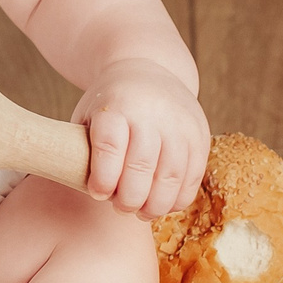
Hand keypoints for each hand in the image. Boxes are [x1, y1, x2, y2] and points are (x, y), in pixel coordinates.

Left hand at [75, 59, 208, 219]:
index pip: (109, 145)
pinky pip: (192, 177)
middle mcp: (151, 113)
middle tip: (120, 207)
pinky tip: (162, 204)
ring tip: (141, 212)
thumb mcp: (89, 114)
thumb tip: (83, 192)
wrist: (150, 70)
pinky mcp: (200, 137)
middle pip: (142, 166)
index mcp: (117, 105)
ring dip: (155, 205)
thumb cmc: (111, 104)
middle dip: (129, 198)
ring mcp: (179, 124)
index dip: (103, 177)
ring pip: (171, 177)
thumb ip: (83, 149)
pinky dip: (178, 199)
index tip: (97, 193)